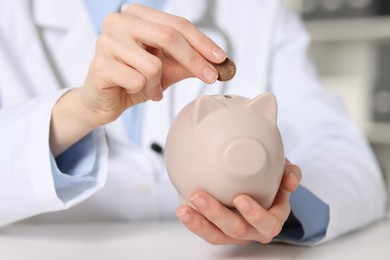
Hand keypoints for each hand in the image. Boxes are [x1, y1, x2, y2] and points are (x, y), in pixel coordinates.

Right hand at [80, 4, 225, 126]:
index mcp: (138, 16)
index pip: (177, 24)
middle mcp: (120, 21)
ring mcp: (106, 40)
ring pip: (153, 64)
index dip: (202, 42)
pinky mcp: (100, 64)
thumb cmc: (134, 79)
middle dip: (194, 60)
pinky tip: (131, 89)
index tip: (221, 59)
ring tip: (149, 87)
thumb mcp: (167, 69)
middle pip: (169, 36)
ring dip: (158, 83)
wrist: (104, 101)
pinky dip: (142, 90)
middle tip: (210, 77)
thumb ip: (188, 63)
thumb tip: (218, 64)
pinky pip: (137, 80)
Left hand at [175, 159, 301, 245]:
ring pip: (217, 236)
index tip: (240, 198)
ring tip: (184, 210)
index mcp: (273, 217)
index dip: (255, 214)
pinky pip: (206, 232)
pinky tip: (182, 210)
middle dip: (217, 214)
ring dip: (199, 223)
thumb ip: (289, 172)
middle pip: (238, 229)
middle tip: (199, 196)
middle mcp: (254, 230)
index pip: (268, 223)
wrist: (256, 184)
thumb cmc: (271, 178)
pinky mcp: (219, 230)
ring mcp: (235, 233)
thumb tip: (291, 181)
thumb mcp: (283, 170)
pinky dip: (193, 223)